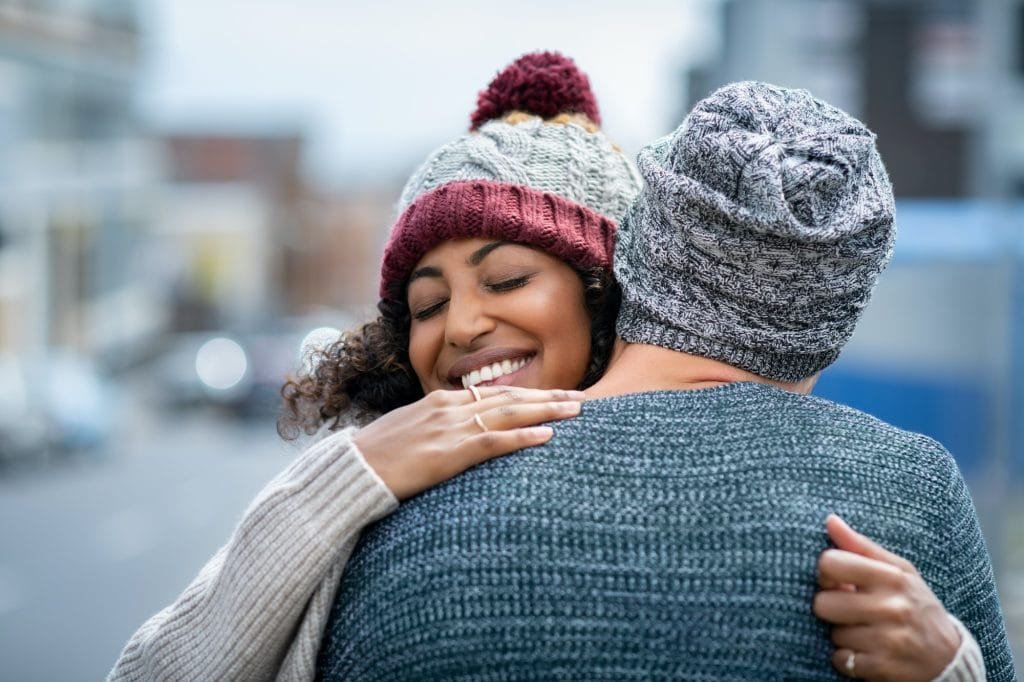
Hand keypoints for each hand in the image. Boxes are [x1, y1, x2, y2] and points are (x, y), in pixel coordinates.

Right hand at [354, 386, 583, 499]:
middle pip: (509, 397)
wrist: (352, 470)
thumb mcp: (409, 433)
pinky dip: (523, 437)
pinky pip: (494, 442)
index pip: (493, 393)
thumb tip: (458, 437)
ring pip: (509, 413)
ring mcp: (450, 428)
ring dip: (546, 411)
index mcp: (440, 401)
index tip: (553, 395)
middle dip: (547, 396)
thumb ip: (437, 429)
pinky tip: (547, 437)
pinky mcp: (449, 452)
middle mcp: (450, 408)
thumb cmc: (375, 457)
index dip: (526, 394)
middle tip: (581, 397)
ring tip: (576, 410)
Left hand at [812, 514, 960, 680]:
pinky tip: (867, 651)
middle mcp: (891, 607)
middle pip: (823, 603)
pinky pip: (841, 660)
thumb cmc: (915, 605)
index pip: (830, 563)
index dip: (825, 573)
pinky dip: (848, 659)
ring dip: (843, 635)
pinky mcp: (883, 668)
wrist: (949, 657)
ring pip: (833, 633)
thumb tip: (830, 520)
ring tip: (865, 631)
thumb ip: (861, 546)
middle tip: (850, 610)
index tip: (837, 581)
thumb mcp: (898, 570)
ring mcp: (888, 640)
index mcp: (891, 577)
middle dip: (831, 608)